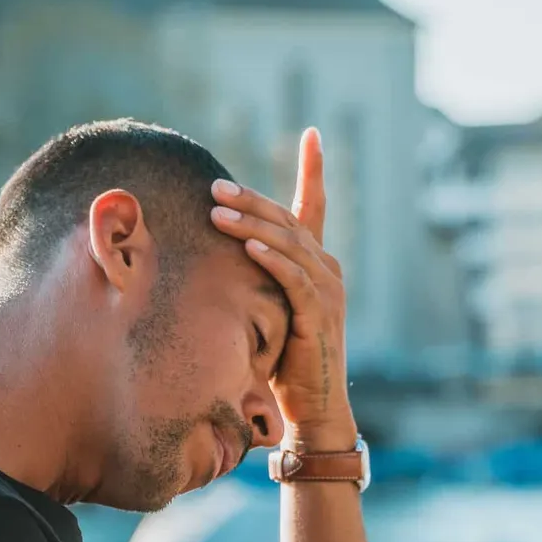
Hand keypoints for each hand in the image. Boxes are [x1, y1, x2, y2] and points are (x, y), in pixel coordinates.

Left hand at [210, 128, 355, 450]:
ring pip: (288, 244)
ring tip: (216, 211)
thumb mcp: (268, 311)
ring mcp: (327, 291)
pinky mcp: (319, 315)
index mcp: (318, 264)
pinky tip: (246, 246)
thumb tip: (217, 256)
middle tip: (213, 185)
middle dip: (251, 199)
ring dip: (251, 225)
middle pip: (287, 220)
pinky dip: (271, 259)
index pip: (315, 207)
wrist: (314, 408)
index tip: (312, 133)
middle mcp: (328, 270)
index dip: (314, 169)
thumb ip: (255, 281)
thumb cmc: (284, 363)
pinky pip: (293, 278)